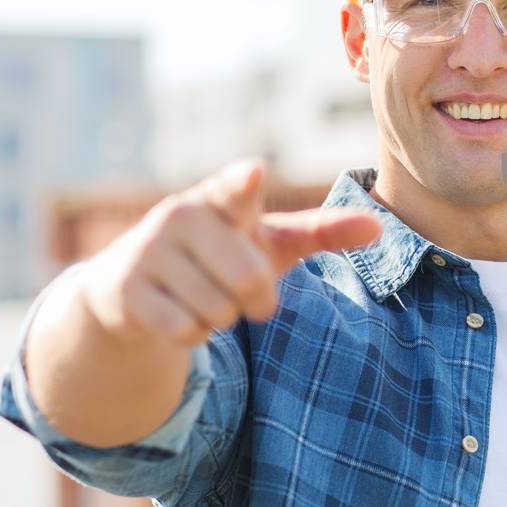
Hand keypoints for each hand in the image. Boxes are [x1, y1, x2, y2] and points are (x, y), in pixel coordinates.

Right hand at [78, 158, 381, 350]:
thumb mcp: (270, 241)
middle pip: (249, 279)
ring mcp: (147, 251)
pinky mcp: (125, 289)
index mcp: (222, 199)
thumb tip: (380, 227)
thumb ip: (323, 232)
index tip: (253, 173)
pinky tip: (177, 312)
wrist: (131, 284)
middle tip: (240, 290)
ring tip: (202, 296)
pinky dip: (192, 334)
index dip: (243, 183)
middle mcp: (181, 215)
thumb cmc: (219, 254)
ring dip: (221, 317)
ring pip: (218, 311)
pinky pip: (185, 330)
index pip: (234, 188)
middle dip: (256, 299)